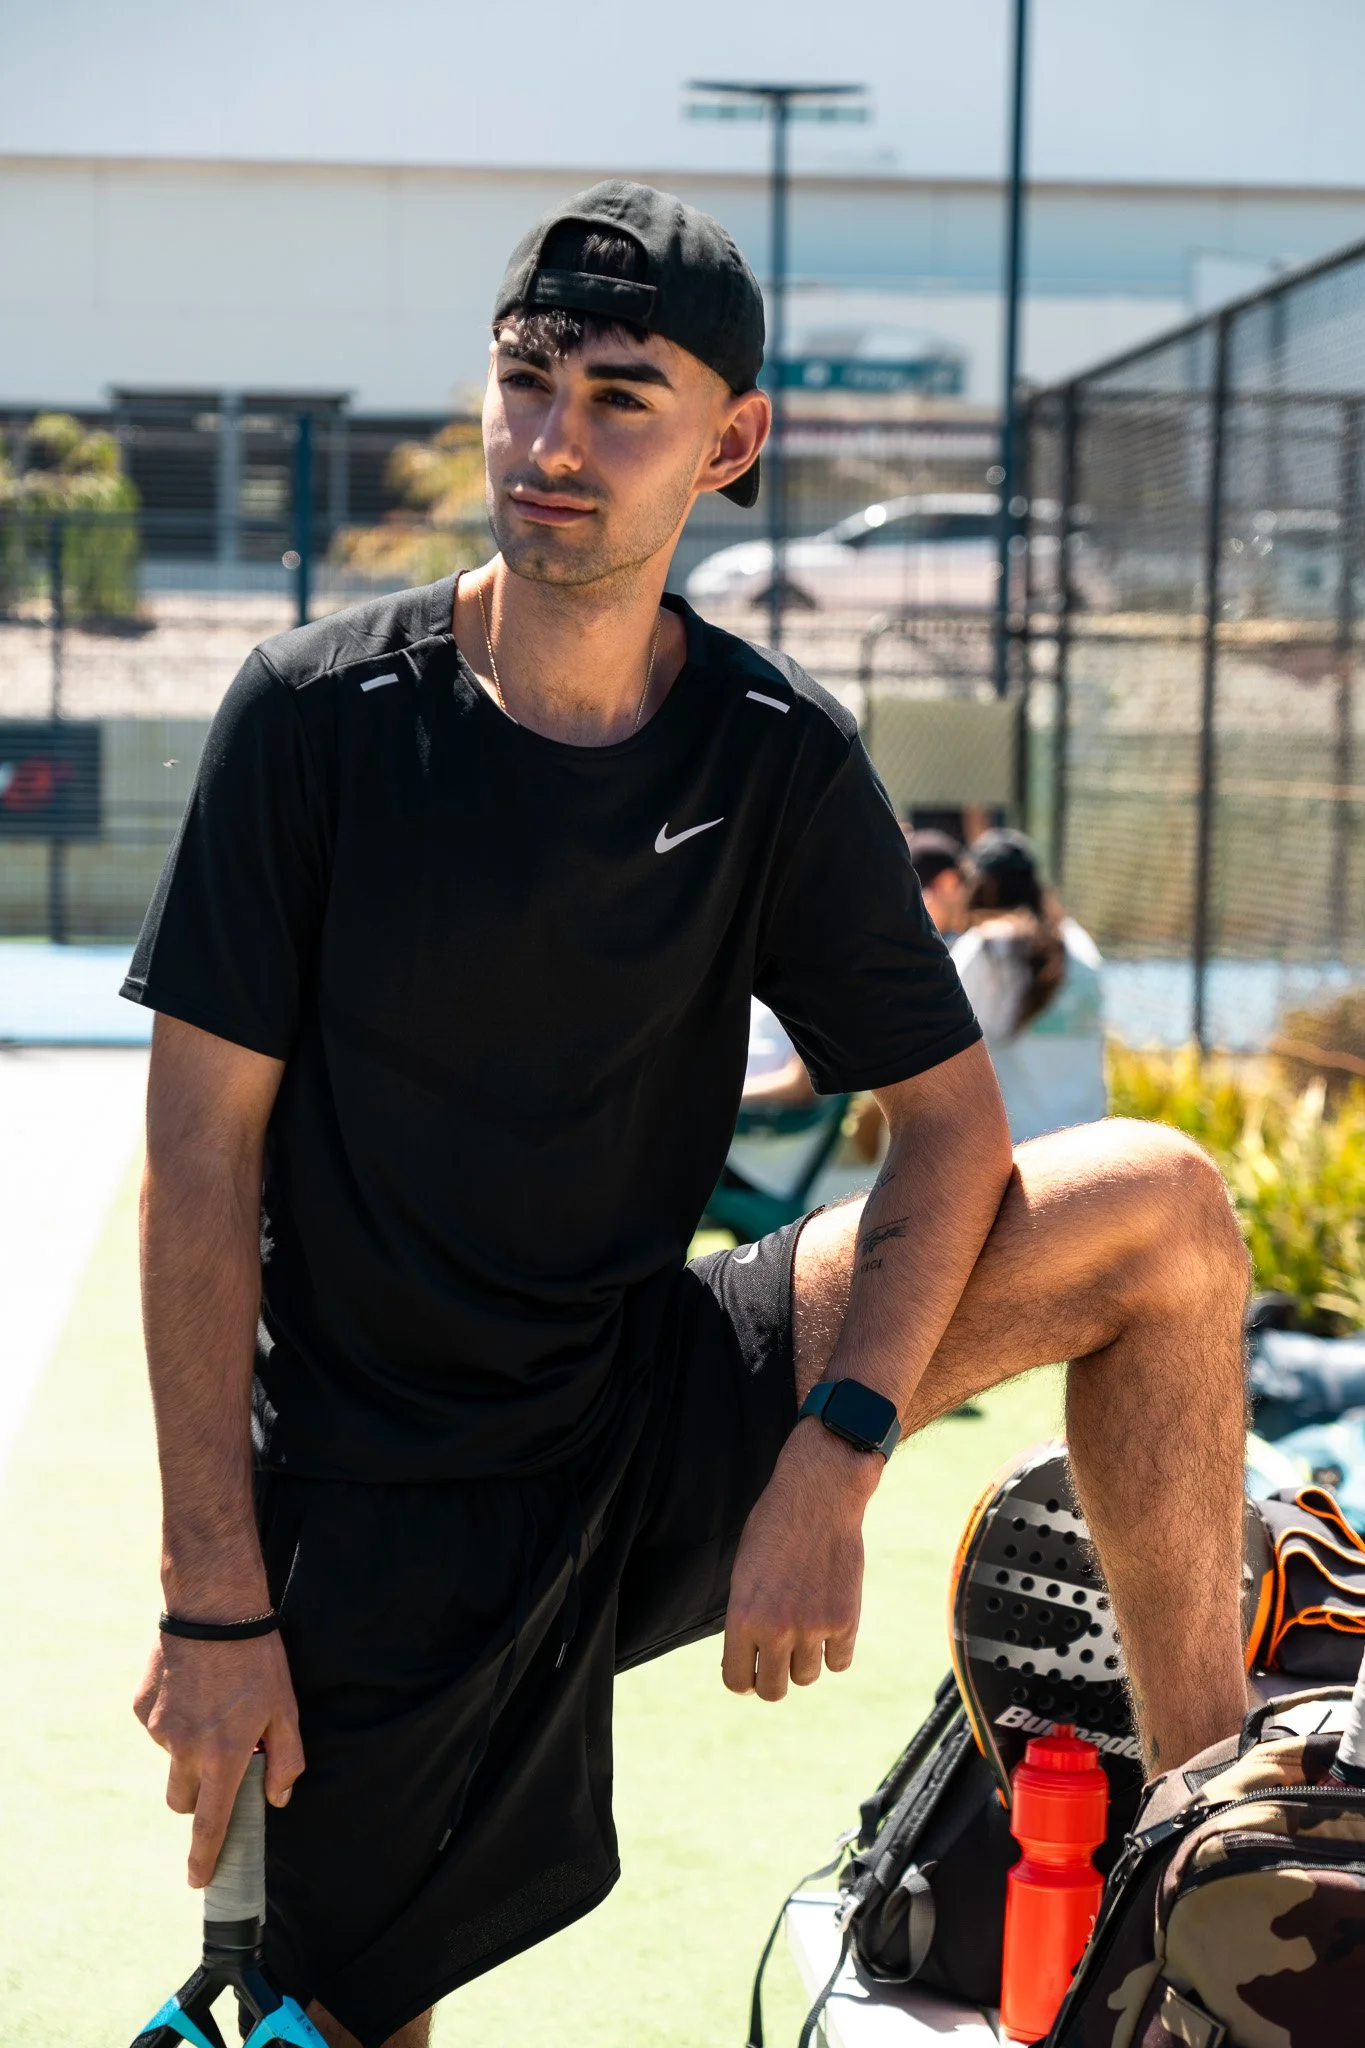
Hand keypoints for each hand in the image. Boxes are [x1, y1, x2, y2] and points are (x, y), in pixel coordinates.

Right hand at [134, 1630, 304, 1886]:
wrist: (213, 1609)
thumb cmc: (258, 1659)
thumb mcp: (286, 1710)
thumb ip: (286, 1761)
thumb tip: (277, 1798)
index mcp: (222, 1758)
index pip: (210, 1824)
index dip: (204, 1858)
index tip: (198, 1881)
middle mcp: (185, 1750)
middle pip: (182, 1800)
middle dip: (196, 1796)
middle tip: (218, 1764)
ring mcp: (159, 1730)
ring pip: (171, 1759)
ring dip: (188, 1748)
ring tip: (212, 1702)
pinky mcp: (142, 1708)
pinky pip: (158, 1727)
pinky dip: (174, 1717)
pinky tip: (193, 1685)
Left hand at [721, 1422, 879, 1701]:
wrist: (818, 1496)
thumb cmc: (774, 1528)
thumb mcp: (744, 1573)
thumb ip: (746, 1618)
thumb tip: (751, 1663)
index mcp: (742, 1617)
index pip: (737, 1680)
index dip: (743, 1677)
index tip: (751, 1669)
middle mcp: (776, 1629)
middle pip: (773, 1690)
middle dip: (772, 1678)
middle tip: (778, 1658)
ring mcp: (813, 1628)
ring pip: (807, 1677)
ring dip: (804, 1661)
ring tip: (805, 1629)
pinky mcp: (846, 1621)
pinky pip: (839, 1662)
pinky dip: (834, 1650)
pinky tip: (829, 1623)